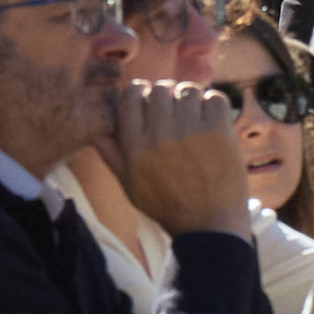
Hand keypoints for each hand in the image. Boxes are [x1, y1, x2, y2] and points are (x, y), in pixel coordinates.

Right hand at [110, 77, 254, 237]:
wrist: (209, 225)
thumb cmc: (167, 206)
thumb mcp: (129, 185)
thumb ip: (111, 155)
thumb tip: (95, 131)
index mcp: (135, 144)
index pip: (130, 96)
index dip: (138, 92)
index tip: (146, 99)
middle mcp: (160, 132)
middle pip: (159, 89)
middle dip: (165, 95)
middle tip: (173, 110)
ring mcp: (190, 128)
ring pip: (187, 89)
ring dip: (189, 99)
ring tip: (193, 115)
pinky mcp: (218, 129)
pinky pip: (214, 97)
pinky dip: (212, 104)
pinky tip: (210, 119)